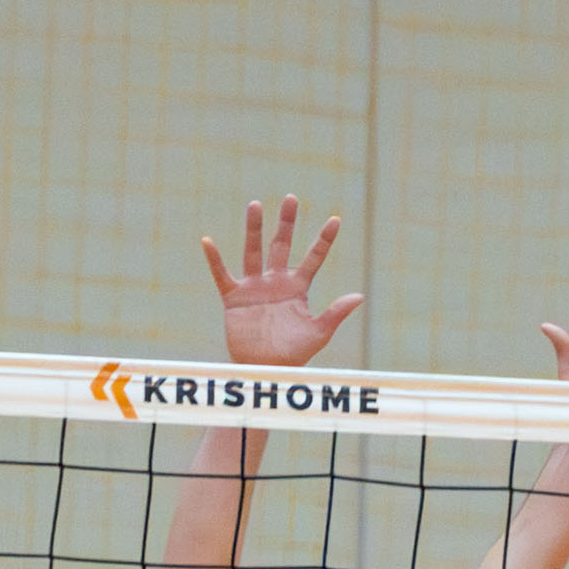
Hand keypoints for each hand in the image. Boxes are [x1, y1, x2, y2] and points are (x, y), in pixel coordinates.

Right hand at [196, 195, 361, 367]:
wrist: (266, 370)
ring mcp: (254, 288)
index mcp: (298, 288)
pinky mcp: (234, 298)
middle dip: (287, 223)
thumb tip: (359, 296)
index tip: (336, 219)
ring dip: (254, 229)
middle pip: (282, 246)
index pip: (314, 258)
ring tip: (255, 205)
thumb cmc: (294, 354)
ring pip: (254, 252)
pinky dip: (214, 259)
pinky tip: (208, 241)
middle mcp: (276, 282)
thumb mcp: (319, 333)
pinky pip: (222, 275)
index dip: (324, 240)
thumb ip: (336, 313)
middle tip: (292, 199)